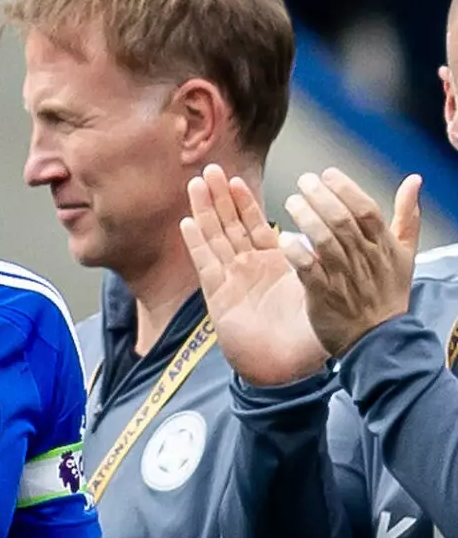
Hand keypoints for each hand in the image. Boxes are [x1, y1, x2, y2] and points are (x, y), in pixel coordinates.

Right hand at [181, 164, 325, 385]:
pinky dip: (196, 243)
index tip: (238, 178)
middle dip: (220, 197)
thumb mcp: (328, 291)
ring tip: (197, 184)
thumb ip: (333, 264)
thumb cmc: (308, 336)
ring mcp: (231, 280)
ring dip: (205, 210)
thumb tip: (349, 238)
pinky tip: (188, 223)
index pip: (256, 226)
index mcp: (275, 265)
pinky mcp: (218, 295)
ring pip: (215, 237)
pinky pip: (206, 263)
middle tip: (211, 169)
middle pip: (230, 225)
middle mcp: (248, 269)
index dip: (245, 203)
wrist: (287, 367)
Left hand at [285, 169, 420, 357]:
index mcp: (384, 246)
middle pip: (342, 220)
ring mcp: (343, 276)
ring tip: (291, 202)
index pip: (367, 209)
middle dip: (321, 197)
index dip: (346, 188)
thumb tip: (414, 180)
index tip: (327, 174)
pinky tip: (284, 238)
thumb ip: (407, 215)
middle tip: (303, 181)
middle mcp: (365, 258)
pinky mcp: (323, 295)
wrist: (379, 338)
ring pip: (324, 240)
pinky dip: (296, 252)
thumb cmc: (388, 294)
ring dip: (306, 218)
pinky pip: (308, 269)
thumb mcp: (406, 253)